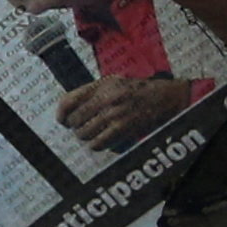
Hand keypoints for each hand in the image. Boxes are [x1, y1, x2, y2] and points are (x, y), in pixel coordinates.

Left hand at [53, 70, 199, 149]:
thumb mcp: (115, 82)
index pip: (69, 100)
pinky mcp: (123, 129)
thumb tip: (68, 108)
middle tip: (80, 129)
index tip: (62, 120)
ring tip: (91, 135)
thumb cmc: (138, 90)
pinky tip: (101, 141)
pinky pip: (99, 143)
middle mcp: (106, 98)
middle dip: (75, 127)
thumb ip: (93, 92)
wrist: (165, 98)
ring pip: (84, 133)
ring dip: (86, 137)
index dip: (61, 113)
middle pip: (75, 120)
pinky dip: (97, 145)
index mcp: (102, 85)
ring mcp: (114, 114)